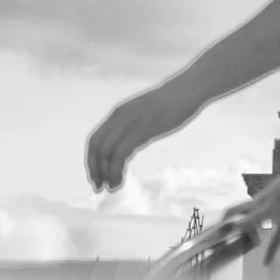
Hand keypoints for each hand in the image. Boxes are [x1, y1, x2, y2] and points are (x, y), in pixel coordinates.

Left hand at [86, 80, 204, 191]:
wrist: (187, 91)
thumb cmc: (173, 102)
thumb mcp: (145, 112)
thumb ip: (134, 125)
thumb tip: (131, 142)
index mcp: (118, 113)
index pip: (95, 139)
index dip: (91, 160)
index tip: (96, 176)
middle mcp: (119, 117)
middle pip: (96, 147)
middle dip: (94, 169)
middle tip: (99, 187)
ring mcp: (129, 124)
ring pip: (105, 153)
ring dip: (105, 174)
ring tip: (111, 188)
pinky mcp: (141, 131)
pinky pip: (120, 155)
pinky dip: (116, 171)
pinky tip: (120, 182)